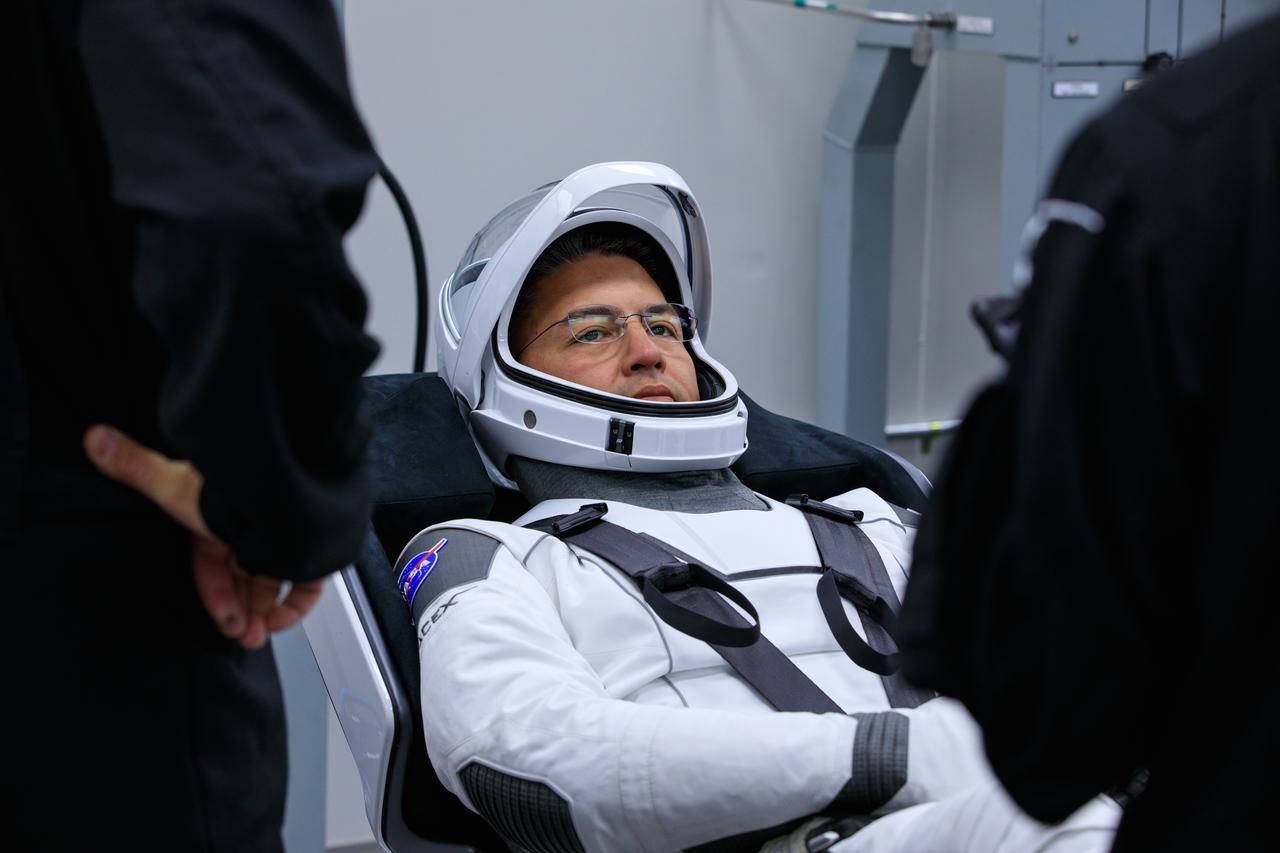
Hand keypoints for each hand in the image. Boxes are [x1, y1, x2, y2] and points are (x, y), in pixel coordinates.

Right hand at [83, 425, 324, 648]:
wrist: (292, 482)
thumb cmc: (236, 488)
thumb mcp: (178, 486)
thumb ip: (137, 468)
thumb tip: (95, 438)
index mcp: (221, 517)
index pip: (213, 564)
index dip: (217, 595)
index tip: (223, 621)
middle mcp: (252, 528)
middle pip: (244, 577)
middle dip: (242, 611)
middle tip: (244, 638)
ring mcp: (286, 538)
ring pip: (273, 582)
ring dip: (265, 614)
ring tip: (258, 637)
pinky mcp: (316, 548)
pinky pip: (310, 583)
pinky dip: (298, 605)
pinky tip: (283, 620)